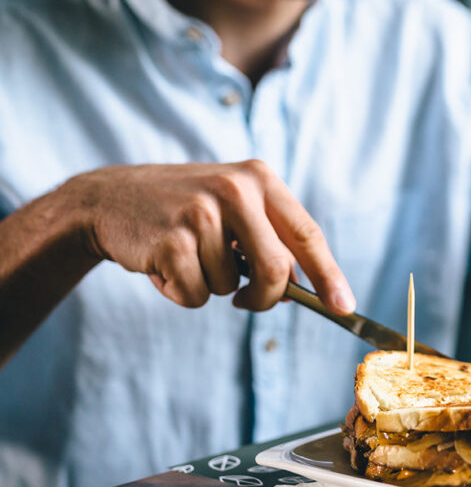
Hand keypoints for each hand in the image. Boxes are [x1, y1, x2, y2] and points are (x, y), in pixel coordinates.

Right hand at [66, 160, 354, 311]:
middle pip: (277, 270)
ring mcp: (202, 212)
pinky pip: (197, 294)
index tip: (345, 307)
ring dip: (211, 286)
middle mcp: (235, 188)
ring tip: (186, 256)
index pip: (307, 234)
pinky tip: (164, 265)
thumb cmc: (185, 211)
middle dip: (266, 298)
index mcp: (260, 178)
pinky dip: (183, 293)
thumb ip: (271, 238)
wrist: (109, 198)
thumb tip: (307, 288)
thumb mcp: (234, 207)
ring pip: (231, 286)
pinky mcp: (171, 238)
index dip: (329, 275)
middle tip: (247, 300)